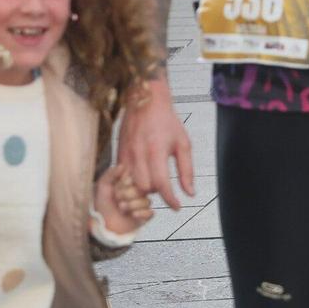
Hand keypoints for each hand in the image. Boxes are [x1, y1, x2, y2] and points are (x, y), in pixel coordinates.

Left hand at [93, 165, 153, 235]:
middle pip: (142, 189)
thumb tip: (122, 165)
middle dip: (127, 194)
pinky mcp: (144, 216)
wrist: (102, 225)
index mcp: (129, 183)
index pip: (136, 177)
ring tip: (121, 208)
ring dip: (132, 205)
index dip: (126, 183)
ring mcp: (141, 204)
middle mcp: (137, 192)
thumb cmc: (102, 205)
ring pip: (146, 201)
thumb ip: (111, 173)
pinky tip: (132, 215)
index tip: (116, 188)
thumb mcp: (103, 186)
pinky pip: (150, 212)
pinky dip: (141, 213)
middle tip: (117, 199)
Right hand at [117, 78, 193, 209]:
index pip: (162, 183)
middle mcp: (139, 153)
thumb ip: (186, 170)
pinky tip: (141, 178)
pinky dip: (131, 183)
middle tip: (164, 189)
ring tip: (152, 184)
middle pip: (144, 188)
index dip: (170, 199)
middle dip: (156, 193)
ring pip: (131, 185)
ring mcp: (126, 154)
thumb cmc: (167, 121)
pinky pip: (122, 177)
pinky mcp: (119, 153)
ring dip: (142, 190)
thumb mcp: (183, 144)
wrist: (146, 100)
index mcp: (157, 150)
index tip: (177, 207)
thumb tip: (190, 193)